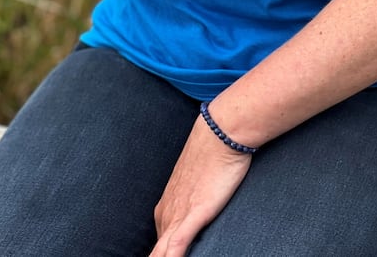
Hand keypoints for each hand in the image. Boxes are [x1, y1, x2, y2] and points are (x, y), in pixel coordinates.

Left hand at [150, 114, 251, 256]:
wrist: (220, 132)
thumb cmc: (213, 152)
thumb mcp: (197, 179)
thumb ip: (193, 195)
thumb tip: (199, 201)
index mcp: (166, 206)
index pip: (159, 244)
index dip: (161, 254)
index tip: (164, 255)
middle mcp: (167, 213)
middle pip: (156, 252)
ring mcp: (179, 213)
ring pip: (161, 252)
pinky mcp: (195, 212)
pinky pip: (177, 244)